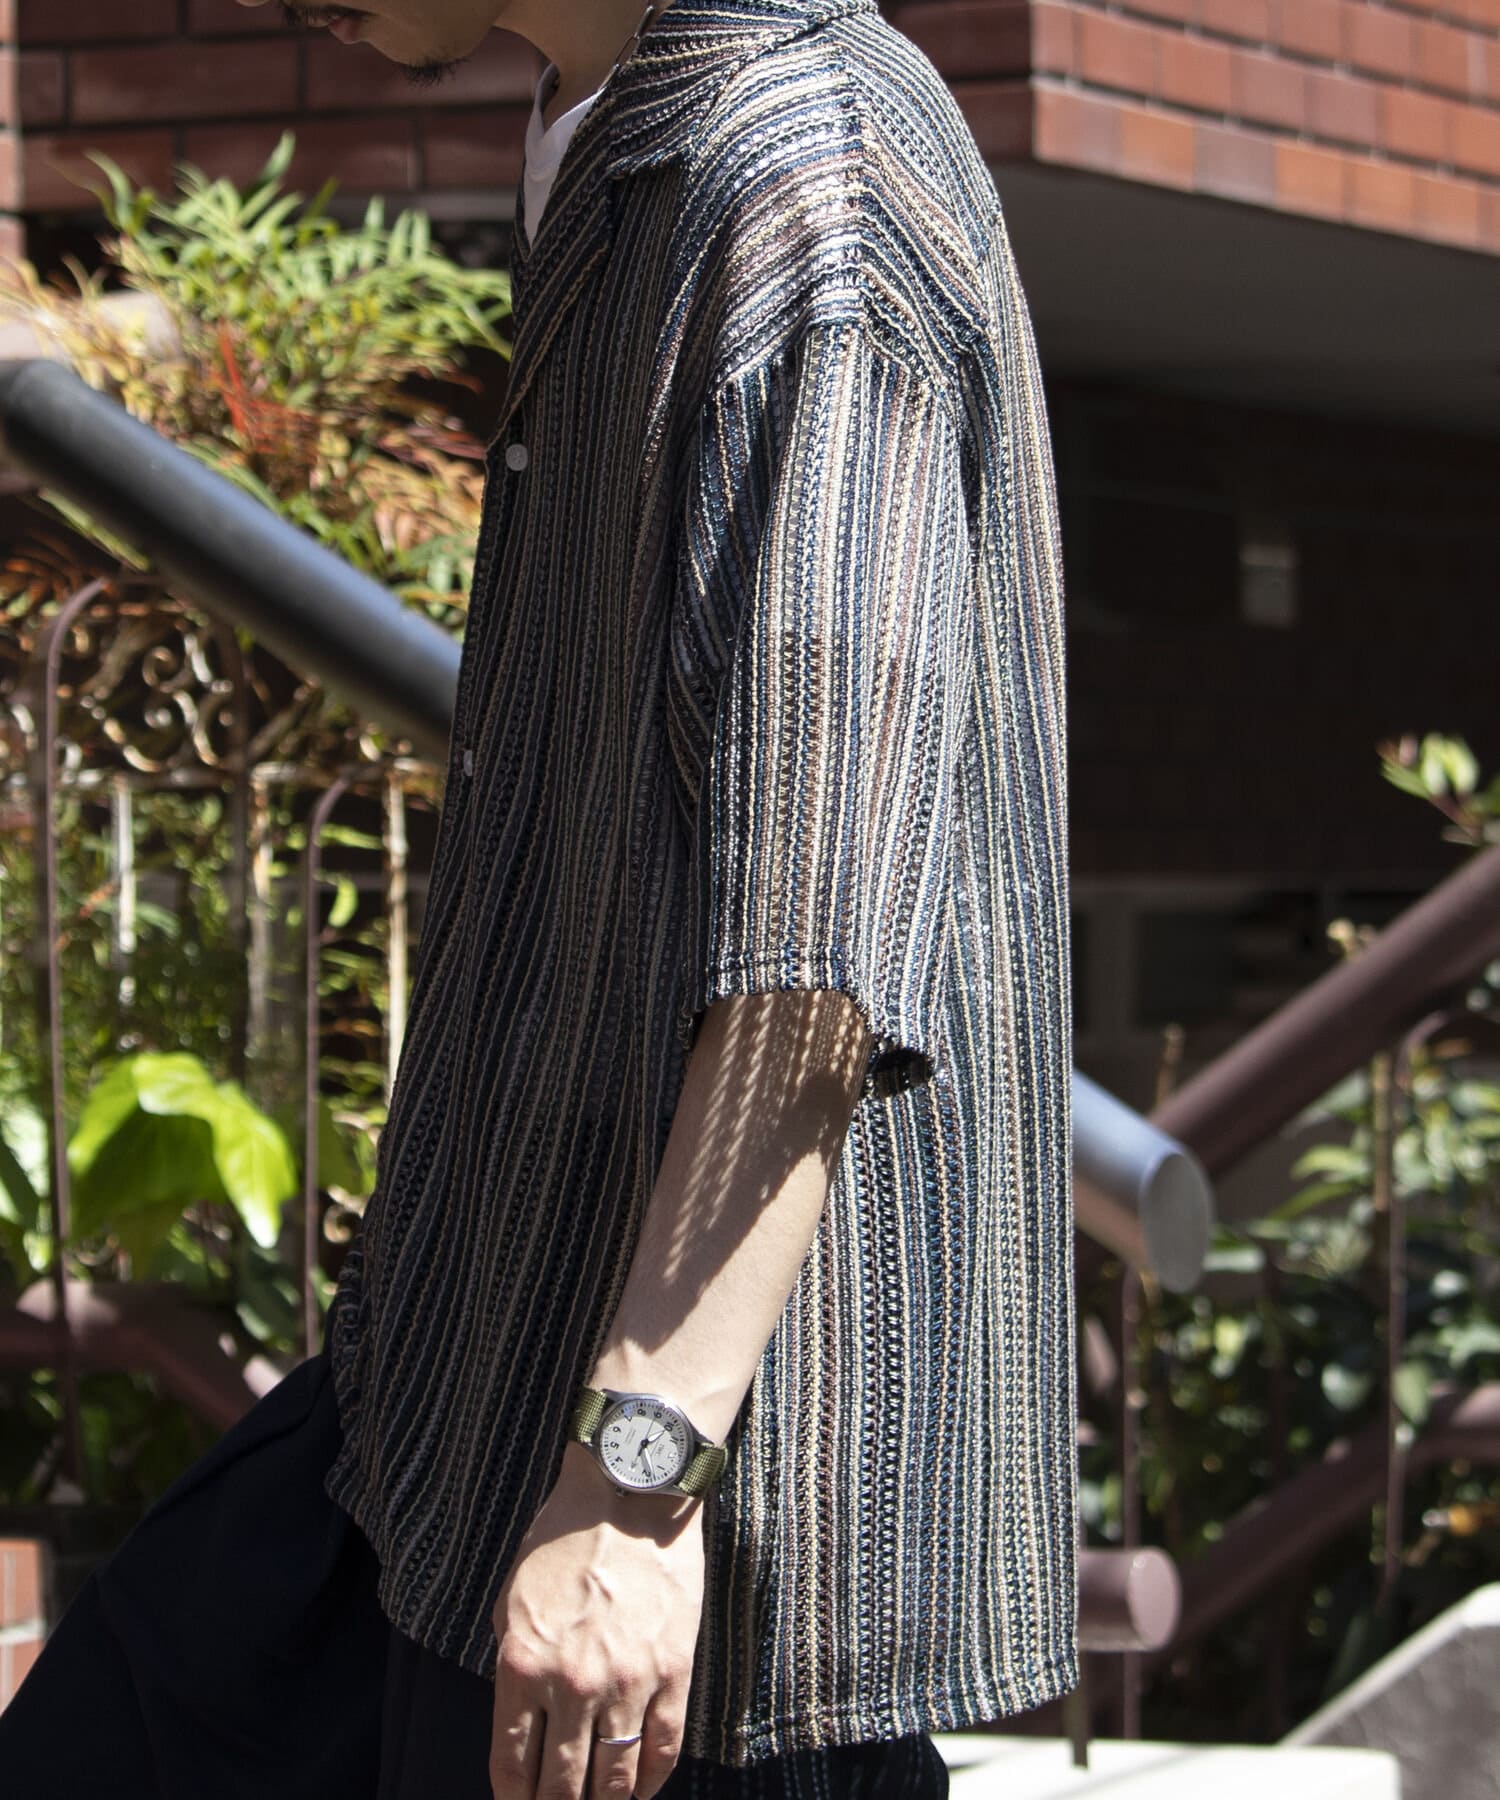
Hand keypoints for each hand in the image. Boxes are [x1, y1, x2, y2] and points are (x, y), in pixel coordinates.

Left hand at [489, 1442, 705, 1799]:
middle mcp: (572, 1686)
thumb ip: (514, 1669)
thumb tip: (521, 1730)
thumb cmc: (563, 1542)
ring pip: (615, 1779)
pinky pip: (664, 1747)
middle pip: (561, 1787)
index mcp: (523, 1667)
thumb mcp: (513, 1603)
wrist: (629, 1495)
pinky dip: (652, 1780)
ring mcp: (627, 1682)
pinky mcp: (673, 1671)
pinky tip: (642, 1789)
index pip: (512, 1768)